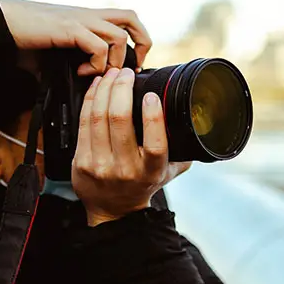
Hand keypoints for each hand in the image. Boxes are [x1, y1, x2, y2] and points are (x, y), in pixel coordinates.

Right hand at [0, 0, 151, 74]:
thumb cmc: (22, 36)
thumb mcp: (51, 52)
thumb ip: (65, 65)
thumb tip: (69, 89)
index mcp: (87, 18)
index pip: (125, 18)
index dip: (136, 39)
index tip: (127, 65)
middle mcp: (88, 15)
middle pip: (131, 17)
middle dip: (140, 43)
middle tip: (130, 68)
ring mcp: (80, 20)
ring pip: (119, 36)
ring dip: (114, 61)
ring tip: (98, 75)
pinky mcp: (69, 29)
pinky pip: (97, 46)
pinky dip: (95, 64)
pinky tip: (80, 73)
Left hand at [73, 66, 191, 226]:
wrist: (113, 210)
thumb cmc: (143, 183)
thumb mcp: (169, 171)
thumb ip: (183, 147)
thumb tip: (201, 119)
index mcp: (151, 171)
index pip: (155, 143)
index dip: (153, 116)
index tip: (152, 95)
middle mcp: (125, 169)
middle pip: (120, 121)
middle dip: (122, 88)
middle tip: (126, 73)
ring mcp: (100, 165)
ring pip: (99, 117)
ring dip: (105, 89)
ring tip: (112, 75)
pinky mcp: (81, 160)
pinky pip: (83, 122)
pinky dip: (90, 99)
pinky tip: (97, 87)